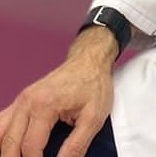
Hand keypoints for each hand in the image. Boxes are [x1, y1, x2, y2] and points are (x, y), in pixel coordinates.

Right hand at [0, 27, 115, 156]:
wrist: (90, 60)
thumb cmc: (93, 84)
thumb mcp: (93, 118)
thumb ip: (76, 146)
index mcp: (44, 105)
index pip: (30, 148)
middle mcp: (27, 101)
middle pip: (10, 144)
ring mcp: (21, 100)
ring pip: (1, 134)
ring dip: (6, 150)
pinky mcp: (21, 102)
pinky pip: (2, 123)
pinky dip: (4, 139)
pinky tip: (11, 149)